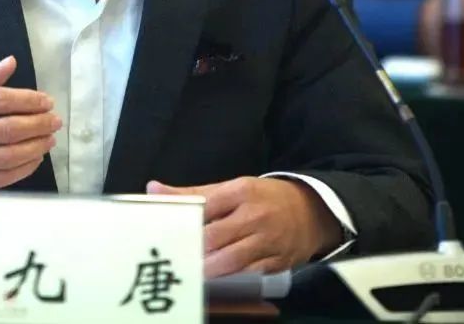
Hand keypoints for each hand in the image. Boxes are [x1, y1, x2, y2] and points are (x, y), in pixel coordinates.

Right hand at [0, 56, 59, 198]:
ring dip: (36, 146)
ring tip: (49, 138)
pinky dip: (22, 169)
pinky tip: (33, 158)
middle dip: (39, 124)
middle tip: (55, 120)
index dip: (29, 100)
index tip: (47, 101)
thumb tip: (11, 64)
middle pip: (9, 129)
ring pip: (8, 156)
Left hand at [146, 177, 342, 276]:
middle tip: (173, 255)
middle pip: (214, 236)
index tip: (165, 231)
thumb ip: (193, 193)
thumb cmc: (262, 198)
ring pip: (230, 259)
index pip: (204, 205)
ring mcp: (268, 240)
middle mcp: (256, 215)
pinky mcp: (277, 261)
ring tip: (191, 269)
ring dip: (207, 267)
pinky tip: (214, 276)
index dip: (183, 220)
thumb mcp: (231, 188)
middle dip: (192, 248)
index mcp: (241, 191)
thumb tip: (153, 188)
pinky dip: (229, 275)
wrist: (311, 211)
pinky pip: (248, 273)